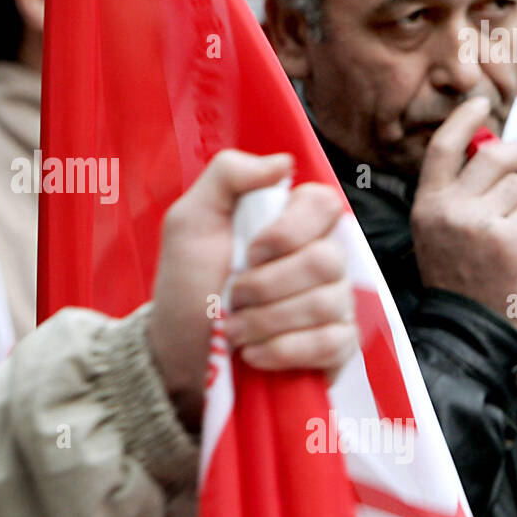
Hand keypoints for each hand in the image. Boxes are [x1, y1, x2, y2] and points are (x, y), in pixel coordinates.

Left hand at [147, 150, 357, 430]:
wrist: (178, 352)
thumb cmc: (188, 284)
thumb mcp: (191, 221)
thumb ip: (228, 176)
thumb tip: (282, 163)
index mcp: (293, 222)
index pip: (324, 204)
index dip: (289, 231)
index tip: (250, 252)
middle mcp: (323, 259)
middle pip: (328, 260)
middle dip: (267, 286)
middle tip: (233, 296)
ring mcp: (335, 304)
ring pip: (327, 303)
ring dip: (267, 321)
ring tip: (234, 329)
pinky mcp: (337, 348)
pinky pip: (332, 343)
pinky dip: (284, 350)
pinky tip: (255, 353)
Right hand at [410, 97, 516, 331]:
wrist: (466, 324)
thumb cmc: (457, 274)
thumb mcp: (438, 230)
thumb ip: (456, 193)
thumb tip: (492, 150)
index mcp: (426, 204)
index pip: (443, 148)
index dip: (463, 119)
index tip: (479, 103)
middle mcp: (447, 209)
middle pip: (495, 156)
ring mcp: (477, 224)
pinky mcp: (508, 240)